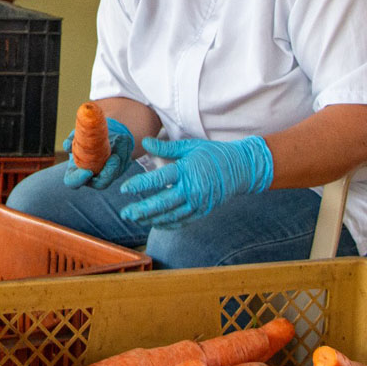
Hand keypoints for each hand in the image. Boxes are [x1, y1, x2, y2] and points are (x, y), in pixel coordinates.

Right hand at [62, 117, 134, 188]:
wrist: (102, 130)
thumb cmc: (85, 134)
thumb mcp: (78, 134)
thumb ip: (72, 140)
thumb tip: (67, 146)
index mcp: (75, 171)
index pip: (73, 183)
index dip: (78, 180)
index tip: (87, 171)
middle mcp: (91, 177)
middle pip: (100, 184)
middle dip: (108, 173)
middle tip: (114, 158)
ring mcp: (106, 175)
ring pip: (115, 173)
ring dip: (120, 157)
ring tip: (121, 139)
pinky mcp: (118, 169)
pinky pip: (124, 165)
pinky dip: (125, 151)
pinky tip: (123, 140)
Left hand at [118, 135, 273, 228]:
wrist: (242, 168)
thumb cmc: (213, 154)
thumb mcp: (190, 146)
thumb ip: (166, 147)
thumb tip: (144, 142)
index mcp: (187, 170)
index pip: (159, 179)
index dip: (140, 185)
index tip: (124, 189)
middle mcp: (192, 189)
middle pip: (162, 203)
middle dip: (142, 210)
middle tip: (125, 213)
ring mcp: (198, 203)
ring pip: (171, 215)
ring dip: (151, 219)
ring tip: (135, 219)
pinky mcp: (203, 211)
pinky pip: (182, 221)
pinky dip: (168, 224)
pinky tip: (154, 223)